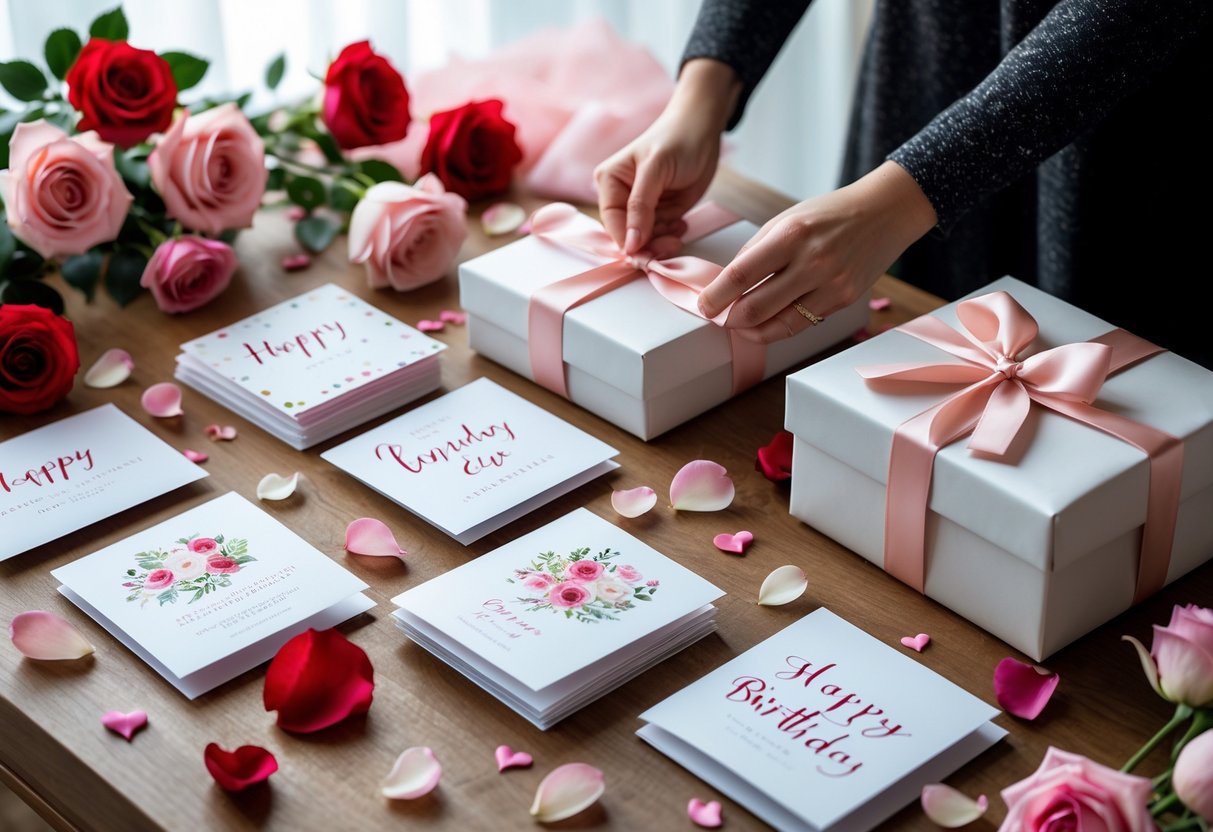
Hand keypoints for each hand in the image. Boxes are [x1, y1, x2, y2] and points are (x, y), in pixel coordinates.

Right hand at [594, 59, 740, 256]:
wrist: (703, 128)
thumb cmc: (678, 140)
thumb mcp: (656, 170)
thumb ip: (640, 206)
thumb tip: (630, 243)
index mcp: (610, 181)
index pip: (612, 222)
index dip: (627, 241)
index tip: (645, 255)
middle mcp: (621, 196)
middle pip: (628, 235)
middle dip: (649, 243)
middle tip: (672, 243)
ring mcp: (640, 206)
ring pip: (646, 239)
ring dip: (663, 239)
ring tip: (679, 226)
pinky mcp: (659, 212)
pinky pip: (661, 234)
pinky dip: (672, 234)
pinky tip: (682, 222)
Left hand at [697, 161, 938, 341]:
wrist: (884, 213)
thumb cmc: (829, 214)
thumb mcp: (786, 220)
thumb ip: (755, 252)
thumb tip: (726, 284)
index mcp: (790, 235)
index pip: (740, 275)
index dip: (715, 297)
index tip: (703, 306)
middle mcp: (811, 262)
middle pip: (755, 308)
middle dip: (730, 318)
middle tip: (720, 317)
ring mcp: (830, 285)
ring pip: (778, 325)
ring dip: (751, 330)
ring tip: (740, 324)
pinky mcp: (843, 300)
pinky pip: (801, 325)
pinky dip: (777, 328)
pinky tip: (766, 324)